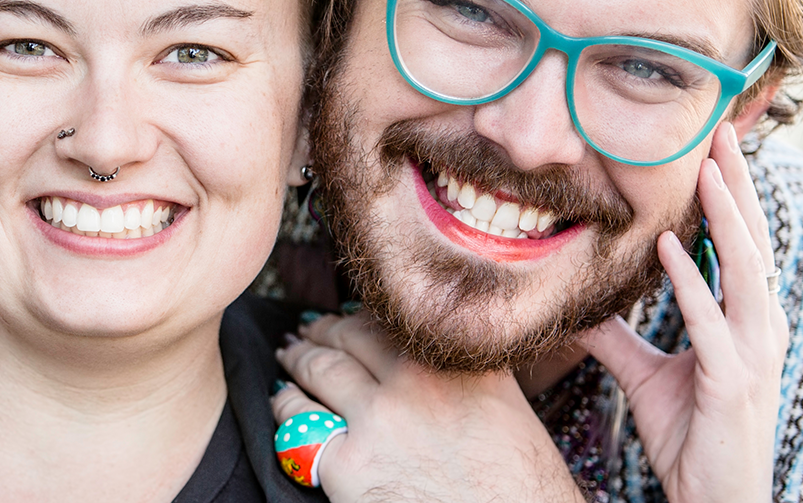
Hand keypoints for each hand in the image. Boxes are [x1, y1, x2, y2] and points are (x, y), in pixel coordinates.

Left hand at [271, 314, 584, 502]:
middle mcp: (418, 380)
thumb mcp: (508, 410)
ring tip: (290, 355)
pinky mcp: (348, 465)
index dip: (365, 316)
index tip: (352, 316)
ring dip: (300, 359)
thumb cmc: (518, 489)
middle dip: (325, 331)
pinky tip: (284, 401)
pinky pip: (299, 423)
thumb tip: (441, 352)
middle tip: (310, 330)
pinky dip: (287, 407)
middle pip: (351, 336)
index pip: (394, 320)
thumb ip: (469, 374)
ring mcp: (379, 419)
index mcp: (459, 362)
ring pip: (319, 369)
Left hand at [580, 122, 788, 502]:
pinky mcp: (734, 383)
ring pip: (746, 270)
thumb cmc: (690, 436)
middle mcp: (760, 328)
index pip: (741, 242)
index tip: (712, 144)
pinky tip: (666, 249)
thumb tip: (581, 304)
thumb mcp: (646, 375)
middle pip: (753, 240)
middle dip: (737, 183)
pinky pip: (713, 324)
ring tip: (706, 170)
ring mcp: (754, 354)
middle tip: (720, 128)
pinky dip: (692, 283)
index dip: (730, 192)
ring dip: (726, 217)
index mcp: (747, 320)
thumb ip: (618, 337)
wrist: (711, 497)